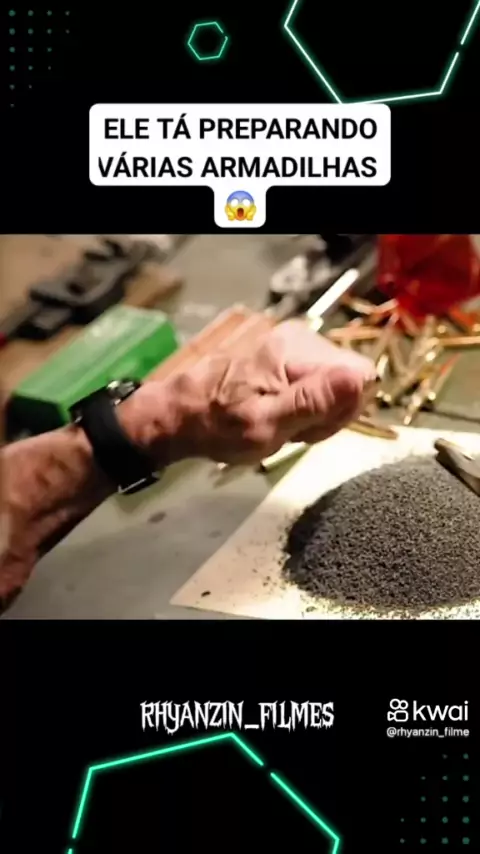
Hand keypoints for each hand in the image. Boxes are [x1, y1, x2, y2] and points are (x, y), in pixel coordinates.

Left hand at [125, 320, 376, 466]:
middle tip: (289, 429)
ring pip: (335, 386)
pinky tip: (276, 415)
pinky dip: (302, 407)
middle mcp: (302, 338)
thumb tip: (359, 378)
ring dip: (314, 414)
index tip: (309, 426)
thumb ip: (313, 402)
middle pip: (350, 381)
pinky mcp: (287, 356)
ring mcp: (294, 345)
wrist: (178, 415)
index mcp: (298, 349)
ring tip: (279, 423)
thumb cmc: (217, 425)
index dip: (343, 409)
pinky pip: (317, 385)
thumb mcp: (265, 424)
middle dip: (327, 414)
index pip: (362, 376)